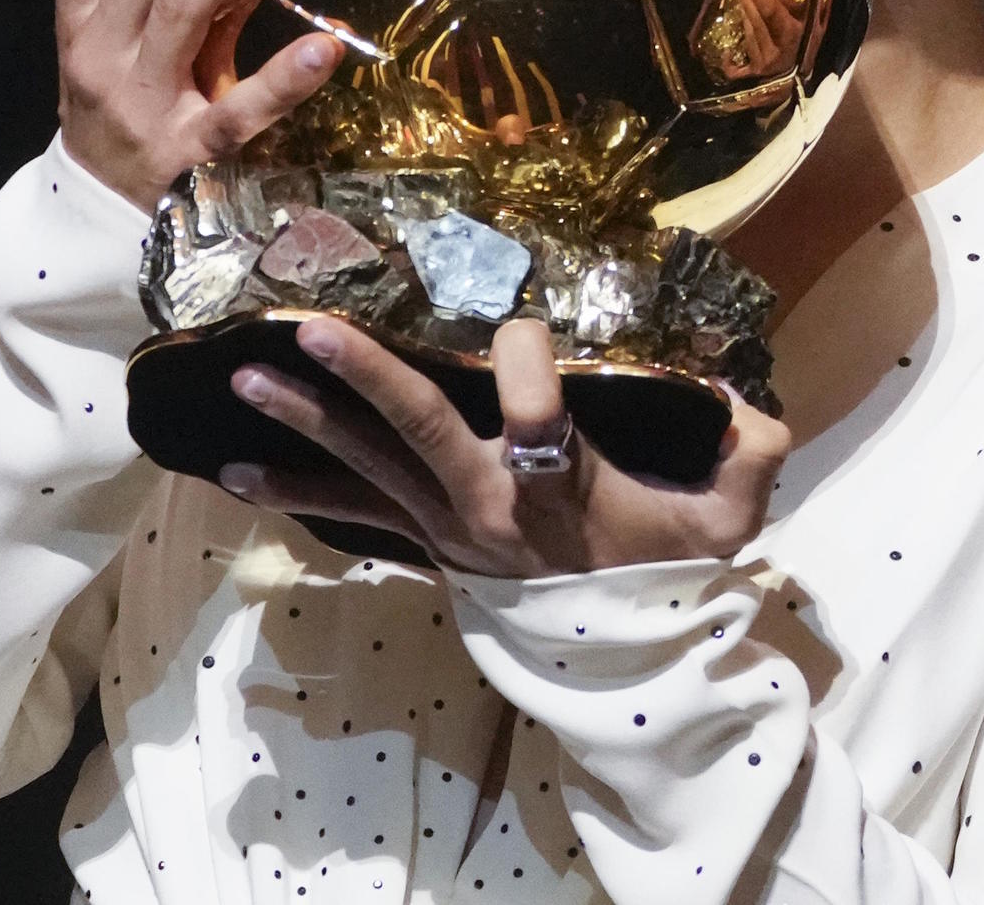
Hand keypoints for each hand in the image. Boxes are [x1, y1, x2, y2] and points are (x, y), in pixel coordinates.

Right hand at [42, 0, 340, 210]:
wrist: (99, 217)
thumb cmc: (132, 97)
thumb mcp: (137, 28)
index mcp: (84, 10)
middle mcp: (103, 51)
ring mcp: (144, 104)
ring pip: (181, 12)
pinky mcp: (189, 158)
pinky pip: (237, 115)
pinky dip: (280, 81)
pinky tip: (324, 49)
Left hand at [219, 314, 788, 576]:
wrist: (627, 662)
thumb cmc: (673, 571)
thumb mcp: (734, 512)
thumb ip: (751, 445)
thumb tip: (745, 398)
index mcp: (562, 484)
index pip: (533, 405)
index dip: (525, 354)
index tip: (523, 321)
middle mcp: (490, 504)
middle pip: (417, 429)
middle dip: (361, 376)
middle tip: (306, 328)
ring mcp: (449, 527)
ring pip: (367, 464)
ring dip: (304, 421)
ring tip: (242, 379)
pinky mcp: (429, 544)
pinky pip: (350, 514)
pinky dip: (293, 489)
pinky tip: (232, 469)